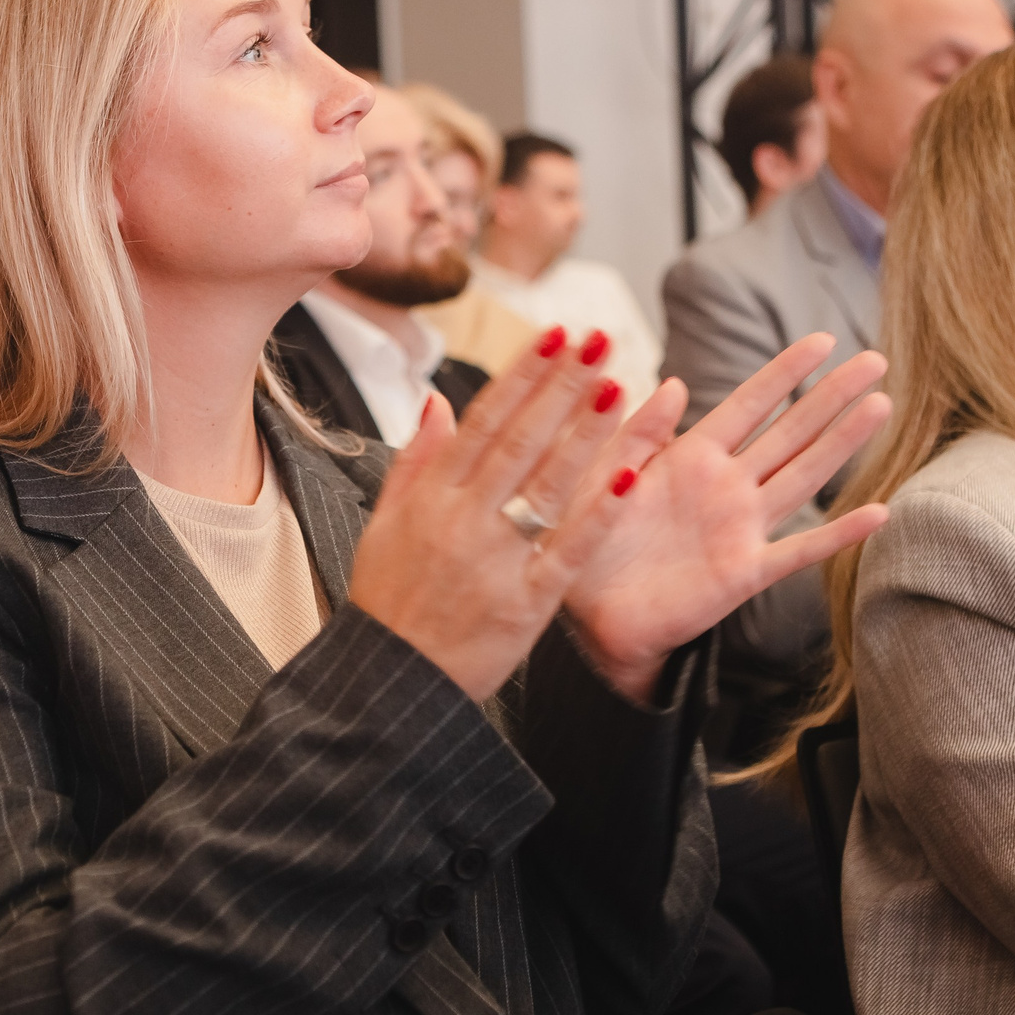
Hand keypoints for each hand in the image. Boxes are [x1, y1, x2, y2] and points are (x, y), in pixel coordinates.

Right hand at [347, 328, 630, 701]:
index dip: (524, 374)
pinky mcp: (526, 602)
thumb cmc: (390, 601)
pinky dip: (599, 513)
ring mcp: (496, 561)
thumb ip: (414, 461)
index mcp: (431, 497)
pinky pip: (568, 550)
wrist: (394, 681)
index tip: (556, 333)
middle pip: (521, 440)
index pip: (485, 420)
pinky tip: (631, 475)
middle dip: (562, 385)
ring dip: (586, 432)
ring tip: (619, 384)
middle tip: (599, 338)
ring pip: (548, 484)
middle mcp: (463, 520)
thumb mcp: (383, 525)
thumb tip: (437, 400)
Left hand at [556, 333, 891, 699]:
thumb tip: (677, 383)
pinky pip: (799, 551)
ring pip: (803, 476)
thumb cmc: (590, 538)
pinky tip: (878, 513)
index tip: (825, 339)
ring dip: (842, 443)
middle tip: (876, 359)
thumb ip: (639, 431)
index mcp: (692, 456)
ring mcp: (741, 528)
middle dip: (832, 395)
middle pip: (791, 431)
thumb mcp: (604, 472)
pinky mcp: (744, 571)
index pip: (750, 403)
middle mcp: (727, 487)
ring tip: (881, 406)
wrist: (587, 612)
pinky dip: (838, 534)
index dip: (786, 371)